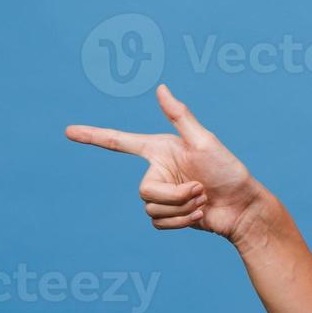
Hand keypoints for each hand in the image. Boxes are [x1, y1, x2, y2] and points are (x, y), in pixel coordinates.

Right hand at [66, 84, 264, 243]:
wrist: (243, 207)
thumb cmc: (228, 170)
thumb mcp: (204, 141)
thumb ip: (180, 116)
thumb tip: (160, 88)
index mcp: (160, 150)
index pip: (120, 142)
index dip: (94, 136)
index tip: (69, 131)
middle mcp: (157, 171)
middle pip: (144, 192)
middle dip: (175, 197)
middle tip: (201, 189)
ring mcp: (162, 195)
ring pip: (151, 210)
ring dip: (182, 210)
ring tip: (204, 199)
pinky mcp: (168, 216)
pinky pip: (158, 224)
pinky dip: (182, 222)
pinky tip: (201, 214)